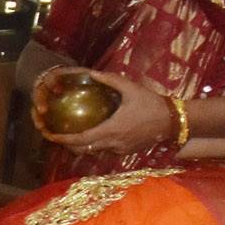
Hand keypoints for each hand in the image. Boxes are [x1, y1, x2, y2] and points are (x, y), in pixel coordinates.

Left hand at [35, 68, 170, 152]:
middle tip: (57, 136)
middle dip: (68, 145)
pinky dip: (96, 145)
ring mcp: (120, 149)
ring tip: (71, 136)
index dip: (64, 140)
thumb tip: (92, 73)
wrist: (174, 121)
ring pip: (95, 151)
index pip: (82, 140)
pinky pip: (106, 150)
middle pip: (84, 150)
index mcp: (111, 129)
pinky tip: (94, 135)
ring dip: (82, 146)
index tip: (51, 136)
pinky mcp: (126, 151)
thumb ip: (110, 80)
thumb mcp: (131, 88)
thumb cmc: (151, 104)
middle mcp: (113, 143)